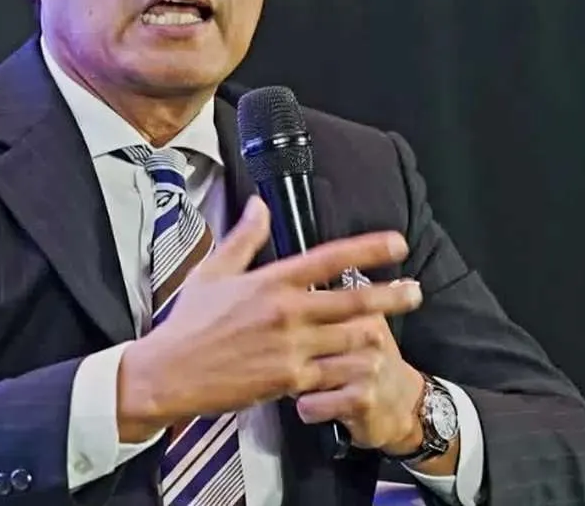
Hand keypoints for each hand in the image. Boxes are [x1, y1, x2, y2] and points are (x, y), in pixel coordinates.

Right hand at [116, 196, 420, 440]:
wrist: (169, 372)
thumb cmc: (188, 323)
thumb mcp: (213, 272)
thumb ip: (244, 237)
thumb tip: (259, 205)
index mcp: (271, 281)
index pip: (329, 257)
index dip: (368, 249)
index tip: (397, 243)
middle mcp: (286, 311)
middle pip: (353, 300)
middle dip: (391, 294)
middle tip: (415, 291)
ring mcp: (290, 348)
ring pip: (350, 339)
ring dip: (374, 335)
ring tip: (388, 333)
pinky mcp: (288, 380)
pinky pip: (334, 375)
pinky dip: (350, 371)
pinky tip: (361, 370)